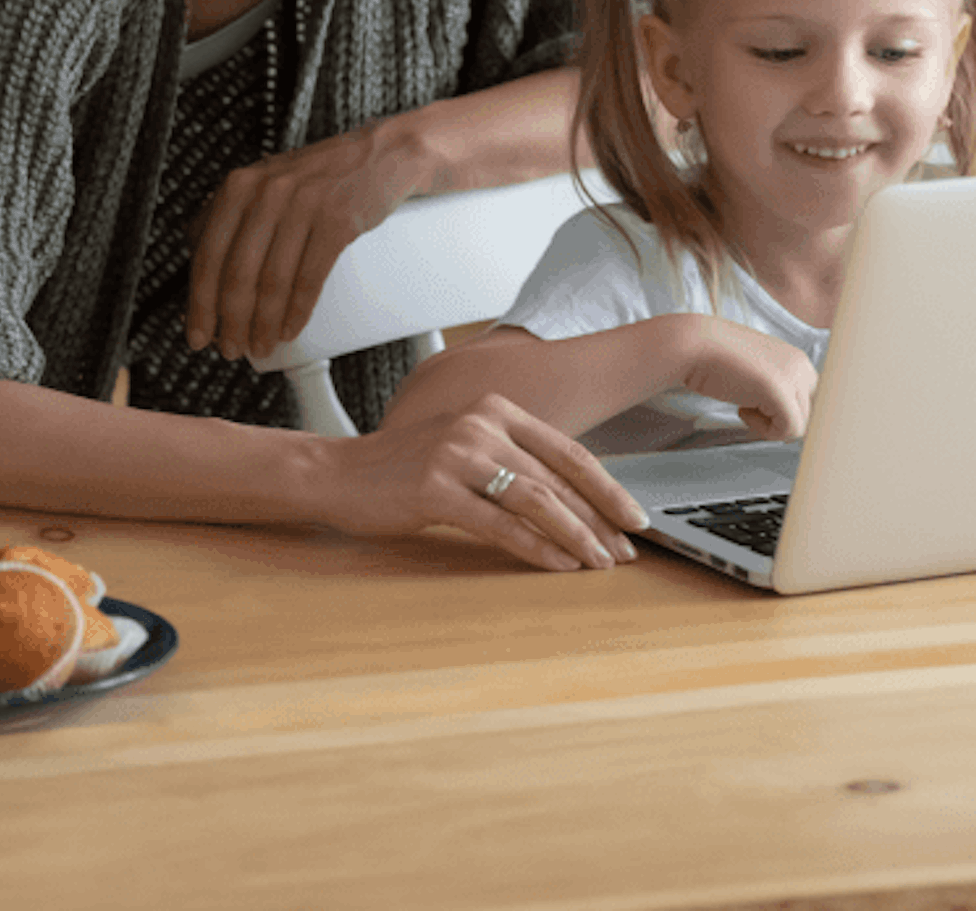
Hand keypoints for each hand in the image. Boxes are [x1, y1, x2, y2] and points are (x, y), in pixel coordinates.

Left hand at [186, 121, 426, 360]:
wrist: (379, 157)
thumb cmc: (319, 177)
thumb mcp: (265, 181)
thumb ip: (230, 212)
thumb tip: (196, 257)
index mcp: (239, 186)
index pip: (207, 254)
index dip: (199, 303)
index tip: (199, 335)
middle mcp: (266, 192)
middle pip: (238, 273)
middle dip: (231, 322)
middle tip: (231, 349)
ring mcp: (303, 205)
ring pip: (272, 281)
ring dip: (263, 325)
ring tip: (260, 346)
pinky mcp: (338, 220)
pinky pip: (309, 278)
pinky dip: (296, 312)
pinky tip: (290, 329)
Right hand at [316, 392, 649, 572]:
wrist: (341, 473)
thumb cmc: (406, 468)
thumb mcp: (465, 447)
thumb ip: (512, 460)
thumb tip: (573, 501)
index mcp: (495, 408)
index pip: (568, 450)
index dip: (607, 487)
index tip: (634, 517)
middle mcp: (481, 423)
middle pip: (558, 477)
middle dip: (599, 518)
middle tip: (628, 551)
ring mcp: (457, 453)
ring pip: (536, 499)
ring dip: (576, 536)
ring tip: (600, 563)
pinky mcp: (436, 488)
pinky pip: (500, 523)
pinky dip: (536, 548)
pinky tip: (558, 565)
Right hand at [677, 316, 816, 441]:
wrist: (694, 345)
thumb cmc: (716, 358)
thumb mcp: (757, 368)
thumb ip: (778, 385)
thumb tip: (787, 416)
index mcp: (798, 358)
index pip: (809, 401)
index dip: (784, 410)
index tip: (761, 407)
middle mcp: (802, 365)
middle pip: (807, 414)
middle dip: (778, 417)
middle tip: (749, 403)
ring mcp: (793, 378)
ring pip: (799, 425)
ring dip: (769, 423)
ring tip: (744, 402)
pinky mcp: (781, 393)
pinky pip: (788, 431)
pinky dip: (763, 429)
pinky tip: (742, 408)